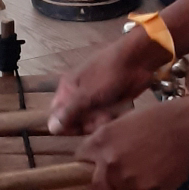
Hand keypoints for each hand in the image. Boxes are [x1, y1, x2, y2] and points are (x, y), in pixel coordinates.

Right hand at [47, 31, 165, 134]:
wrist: (137, 61)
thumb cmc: (108, 74)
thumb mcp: (86, 94)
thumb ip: (69, 112)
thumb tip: (51, 128)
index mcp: (67, 88)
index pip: (58, 114)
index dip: (66, 125)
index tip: (78, 129)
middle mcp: (78, 94)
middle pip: (76, 120)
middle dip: (88, 123)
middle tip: (100, 117)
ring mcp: (95, 99)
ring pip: (92, 121)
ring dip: (101, 121)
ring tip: (111, 112)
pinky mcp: (110, 102)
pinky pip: (105, 118)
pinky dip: (111, 117)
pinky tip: (119, 111)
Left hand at [76, 95, 188, 189]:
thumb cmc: (158, 119)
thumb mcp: (124, 123)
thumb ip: (106, 142)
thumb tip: (98, 160)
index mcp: (102, 142)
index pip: (81, 161)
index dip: (90, 166)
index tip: (98, 168)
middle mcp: (111, 164)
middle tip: (121, 184)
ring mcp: (131, 181)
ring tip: (148, 173)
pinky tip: (161, 174)